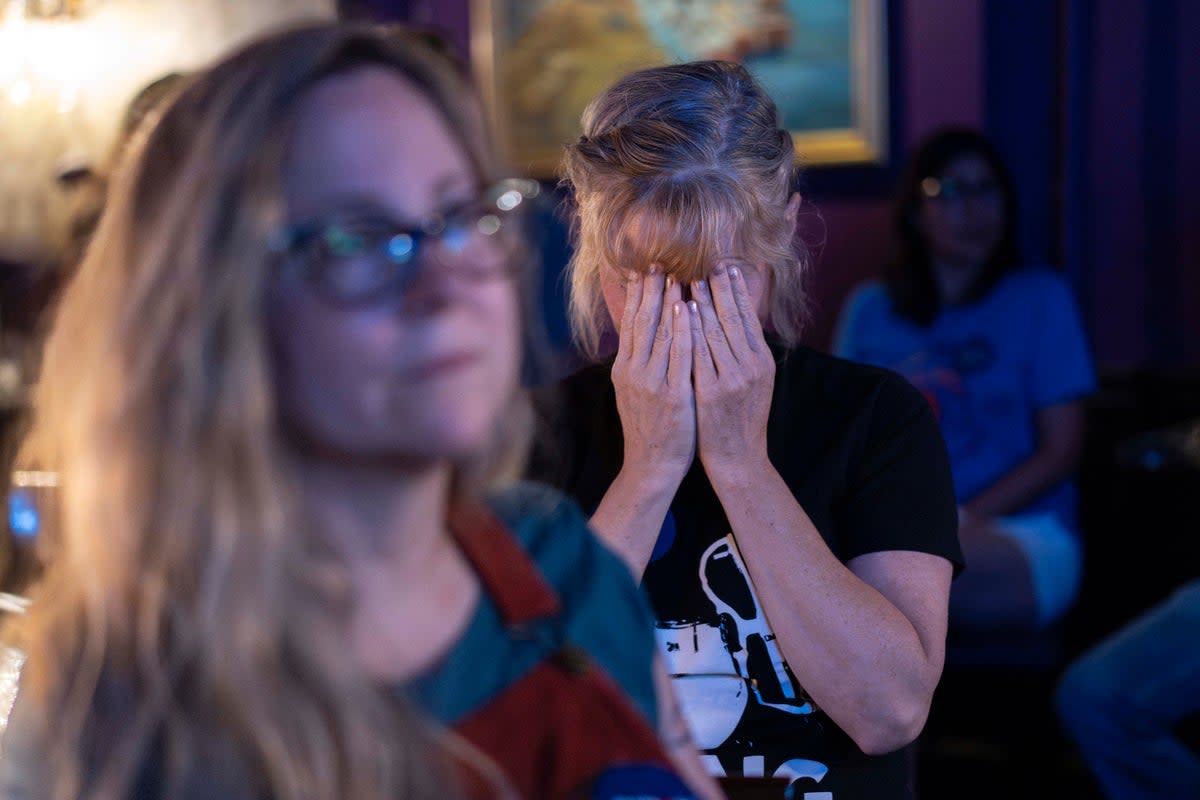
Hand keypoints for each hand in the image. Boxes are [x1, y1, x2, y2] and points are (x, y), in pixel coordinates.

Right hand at [611, 266, 695, 484]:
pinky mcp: (671, 395)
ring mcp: (651, 383)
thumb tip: (643, 335)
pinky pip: (679, 355)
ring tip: (674, 275)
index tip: (644, 270)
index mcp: (624, 369)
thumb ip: (639, 363)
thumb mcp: (636, 392)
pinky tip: (688, 309)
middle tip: (658, 262)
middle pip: (642, 322)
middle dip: (650, 290)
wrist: (651, 466)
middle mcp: (633, 371)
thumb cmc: (650, 428)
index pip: (631, 323)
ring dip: (667, 301)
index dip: (637, 295)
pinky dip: (682, 329)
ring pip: (659, 333)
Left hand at [690, 262, 774, 475]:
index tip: (725, 267)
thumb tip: (738, 318)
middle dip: (718, 288)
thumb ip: (747, 351)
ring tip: (689, 279)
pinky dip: (689, 330)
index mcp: (762, 361)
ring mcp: (731, 379)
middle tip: (706, 263)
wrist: (738, 458)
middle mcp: (751, 367)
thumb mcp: (755, 382)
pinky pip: (697, 354)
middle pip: (732, 318)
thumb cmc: (741, 418)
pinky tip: (680, 311)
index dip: (736, 291)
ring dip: (701, 302)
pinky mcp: (710, 392)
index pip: (748, 317)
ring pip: (714, 332)